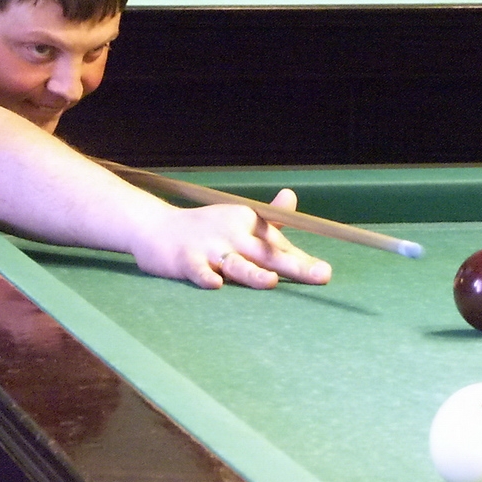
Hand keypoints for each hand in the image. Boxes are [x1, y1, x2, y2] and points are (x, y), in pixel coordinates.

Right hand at [132, 189, 332, 290]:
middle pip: (265, 252)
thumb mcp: (238, 218)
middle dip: (292, 265)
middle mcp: (232, 234)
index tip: (324, 273)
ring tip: (269, 281)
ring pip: (234, 263)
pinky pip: (196, 270)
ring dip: (251, 273)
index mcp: (247, 223)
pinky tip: (215, 284)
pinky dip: (205, 276)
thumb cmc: (205, 228)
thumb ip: (269, 217)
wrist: (156, 228)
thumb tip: (291, 196)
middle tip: (318, 275)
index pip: (279, 244)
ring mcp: (207, 247)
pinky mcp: (184, 260)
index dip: (302, 260)